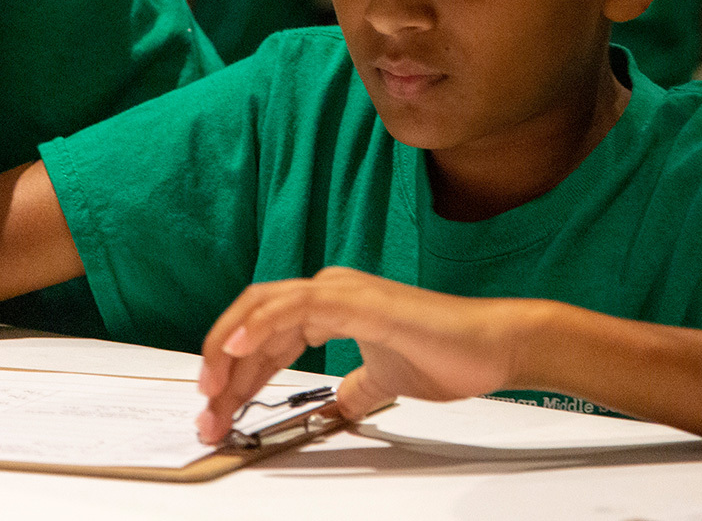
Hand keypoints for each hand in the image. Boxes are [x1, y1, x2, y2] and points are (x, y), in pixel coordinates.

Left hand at [196, 267, 528, 442]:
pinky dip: (259, 326)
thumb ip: (356, 387)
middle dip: (223, 369)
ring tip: (214, 394)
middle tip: (208, 414)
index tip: (221, 409)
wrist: (492, 348)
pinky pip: (294, 307)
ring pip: (264, 309)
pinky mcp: (356, 300)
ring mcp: (341, 290)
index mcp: (331, 303)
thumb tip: (340, 404)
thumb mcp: (384, 380)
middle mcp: (329, 289)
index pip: (265, 330)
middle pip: (253, 319)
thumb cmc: (448, 355)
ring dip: (231, 353)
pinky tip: (236, 351)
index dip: (237, 370)